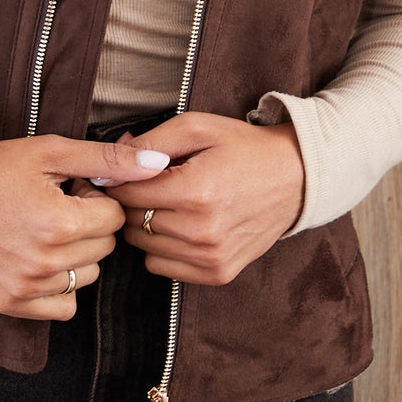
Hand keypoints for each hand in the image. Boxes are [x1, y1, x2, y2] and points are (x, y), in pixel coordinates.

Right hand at [0, 134, 172, 319]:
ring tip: (42, 229)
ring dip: (76, 254)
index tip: (69, 189)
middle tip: (54, 205)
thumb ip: (107, 159)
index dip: (96, 199)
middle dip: (88, 224)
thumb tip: (158, 163)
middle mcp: (45, 262)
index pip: (115, 218)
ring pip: (87, 276)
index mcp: (58, 222)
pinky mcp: (11, 304)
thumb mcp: (49, 152)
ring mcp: (27, 288)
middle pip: (104, 248)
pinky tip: (39, 259)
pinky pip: (64, 307)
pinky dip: (60, 287)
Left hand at [72, 112, 305, 283]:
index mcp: (194, 191)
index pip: (127, 194)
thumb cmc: (242, 147)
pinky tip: (179, 225)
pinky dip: (162, 248)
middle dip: (131, 201)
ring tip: (165, 203)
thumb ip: (148, 144)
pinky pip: (162, 267)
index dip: (119, 179)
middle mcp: (201, 231)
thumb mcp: (196, 127)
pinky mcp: (217, 273)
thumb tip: (106, 165)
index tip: (124, 171)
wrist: (295, 178)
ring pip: (143, 247)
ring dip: (145, 225)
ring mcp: (211, 257)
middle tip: (146, 184)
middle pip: (133, 222)